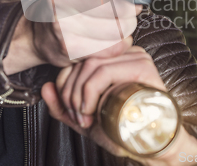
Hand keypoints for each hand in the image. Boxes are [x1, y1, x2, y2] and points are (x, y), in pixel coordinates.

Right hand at [4, 0, 141, 74]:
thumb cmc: (70, 2)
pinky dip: (120, 44)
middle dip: (131, 9)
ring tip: (122, 24)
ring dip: (127, 27)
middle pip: (115, 4)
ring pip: (117, 28)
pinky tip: (113, 39)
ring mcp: (62, 23)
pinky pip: (111, 47)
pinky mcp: (69, 47)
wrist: (41, 33)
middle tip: (131, 10)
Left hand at [41, 45, 196, 164]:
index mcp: (113, 59)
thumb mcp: (85, 119)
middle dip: (69, 92)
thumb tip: (45, 88)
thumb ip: (63, 106)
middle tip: (77, 117)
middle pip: (81, 61)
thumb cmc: (122, 131)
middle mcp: (124, 52)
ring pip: (90, 66)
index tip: (70, 111)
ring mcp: (134, 56)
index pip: (78, 59)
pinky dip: (89, 93)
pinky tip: (92, 111)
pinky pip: (104, 72)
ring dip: (78, 96)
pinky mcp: (141, 66)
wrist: (150, 145)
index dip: (65, 84)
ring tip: (85, 118)